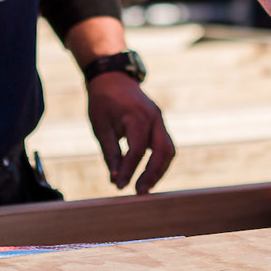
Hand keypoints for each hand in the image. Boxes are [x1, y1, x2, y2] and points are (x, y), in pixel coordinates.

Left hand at [87, 71, 175, 193]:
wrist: (112, 78)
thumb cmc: (103, 102)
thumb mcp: (101, 128)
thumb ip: (111, 153)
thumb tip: (116, 178)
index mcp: (137, 117)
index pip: (137, 150)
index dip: (130, 170)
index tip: (120, 186)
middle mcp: (154, 117)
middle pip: (163, 151)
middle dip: (153, 174)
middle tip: (139, 192)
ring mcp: (159, 119)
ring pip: (169, 149)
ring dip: (159, 170)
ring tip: (145, 187)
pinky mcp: (159, 123)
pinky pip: (165, 144)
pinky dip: (159, 161)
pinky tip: (148, 174)